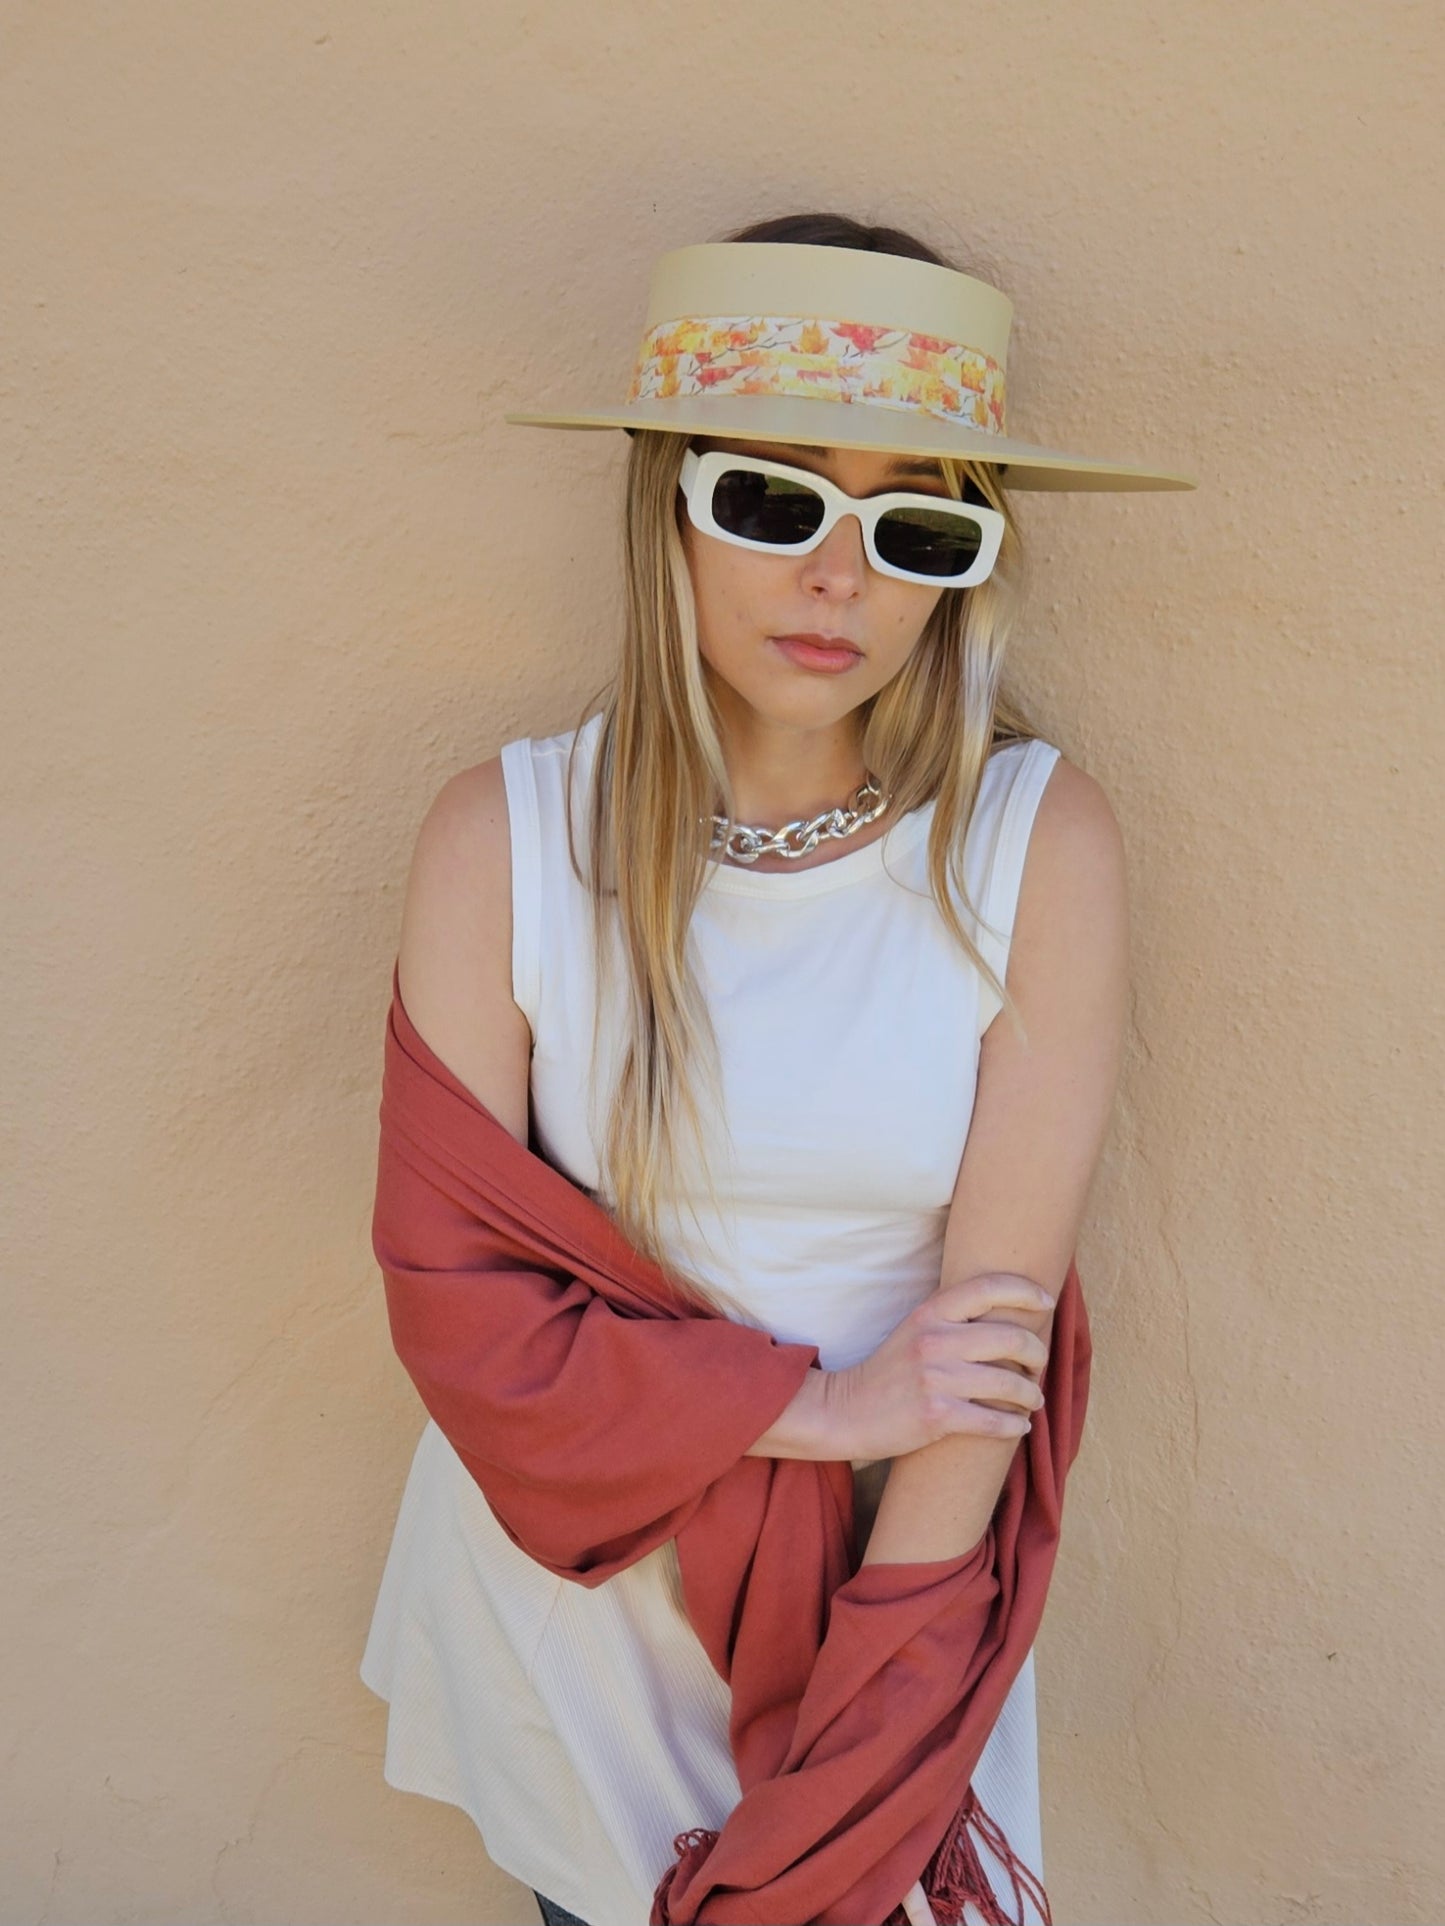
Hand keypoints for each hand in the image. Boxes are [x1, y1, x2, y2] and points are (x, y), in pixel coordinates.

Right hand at [822, 1272, 1054, 1461]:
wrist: (847, 1411)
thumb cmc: (890, 1370)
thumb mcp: (916, 1329)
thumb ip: (953, 1317)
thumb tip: (1009, 1313)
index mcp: (930, 1312)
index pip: (988, 1287)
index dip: (1026, 1290)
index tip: (1047, 1301)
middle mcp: (935, 1340)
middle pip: (1011, 1338)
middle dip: (1038, 1353)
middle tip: (1040, 1363)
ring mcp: (936, 1379)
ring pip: (1009, 1384)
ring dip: (1032, 1394)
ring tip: (1034, 1399)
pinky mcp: (937, 1416)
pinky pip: (994, 1421)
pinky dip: (1015, 1425)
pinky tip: (1019, 1425)